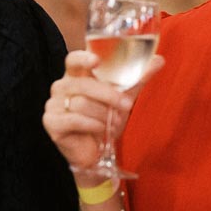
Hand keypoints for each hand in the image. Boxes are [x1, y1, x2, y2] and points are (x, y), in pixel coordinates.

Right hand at [42, 49, 163, 179]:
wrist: (96, 152)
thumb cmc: (105, 120)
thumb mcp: (123, 97)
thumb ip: (138, 78)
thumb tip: (159, 59)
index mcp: (76, 76)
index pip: (73, 60)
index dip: (83, 58)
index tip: (96, 61)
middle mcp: (61, 87)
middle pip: (83, 84)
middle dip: (108, 95)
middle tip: (126, 104)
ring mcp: (53, 105)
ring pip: (81, 103)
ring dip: (102, 115)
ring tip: (112, 123)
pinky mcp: (51, 123)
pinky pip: (74, 119)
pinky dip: (92, 125)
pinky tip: (100, 130)